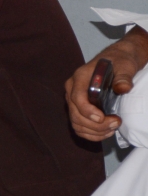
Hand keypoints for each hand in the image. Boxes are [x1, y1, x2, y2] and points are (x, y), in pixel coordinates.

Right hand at [65, 26, 147, 141]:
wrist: (116, 61)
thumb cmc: (119, 62)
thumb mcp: (124, 66)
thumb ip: (123, 77)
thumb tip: (123, 88)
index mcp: (79, 77)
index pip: (76, 98)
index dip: (87, 111)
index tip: (102, 118)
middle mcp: (72, 89)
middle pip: (75, 114)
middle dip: (95, 125)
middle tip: (115, 123)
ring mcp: (74, 100)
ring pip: (76, 123)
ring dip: (94, 131)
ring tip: (112, 128)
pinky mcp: (78, 109)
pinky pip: (79, 127)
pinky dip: (91, 134)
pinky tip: (106, 132)